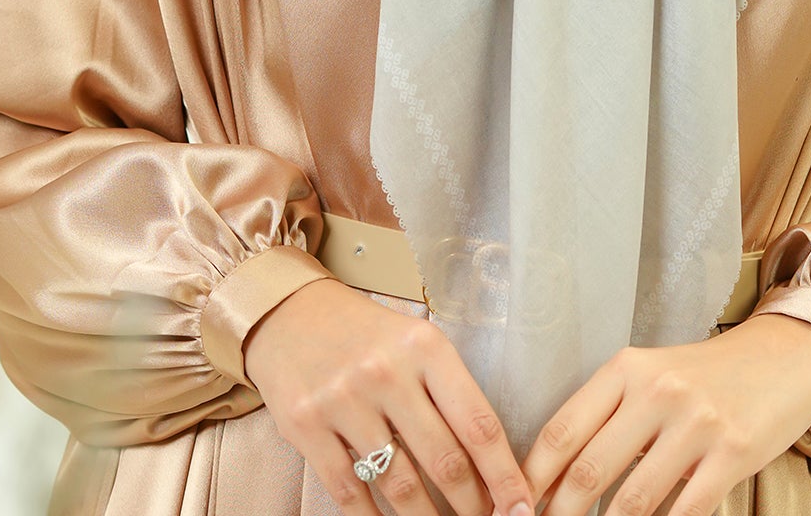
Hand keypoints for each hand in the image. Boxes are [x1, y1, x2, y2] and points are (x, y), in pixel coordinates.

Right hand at [243, 275, 535, 515]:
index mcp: (425, 347)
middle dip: (472, 505)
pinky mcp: (306, 427)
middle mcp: (387, 372)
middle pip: (444, 460)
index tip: (521, 506)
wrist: (289, 313)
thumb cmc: (365, 333)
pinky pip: (350, 492)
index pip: (478, 423)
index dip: (504, 474)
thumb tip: (487, 461)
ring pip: (400, 484)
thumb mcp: (415, 341)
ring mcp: (344, 401)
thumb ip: (448, 392)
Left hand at [521, 313, 810, 515]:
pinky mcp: (733, 453)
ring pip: (632, 502)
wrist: (782, 356)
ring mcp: (697, 423)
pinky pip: (685, 513)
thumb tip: (555, 480)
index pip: (562, 430)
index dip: (532, 478)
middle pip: (588, 470)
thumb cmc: (704, 375)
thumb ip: (608, 418)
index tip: (514, 508)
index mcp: (626, 368)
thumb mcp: (650, 377)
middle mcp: (657, 390)